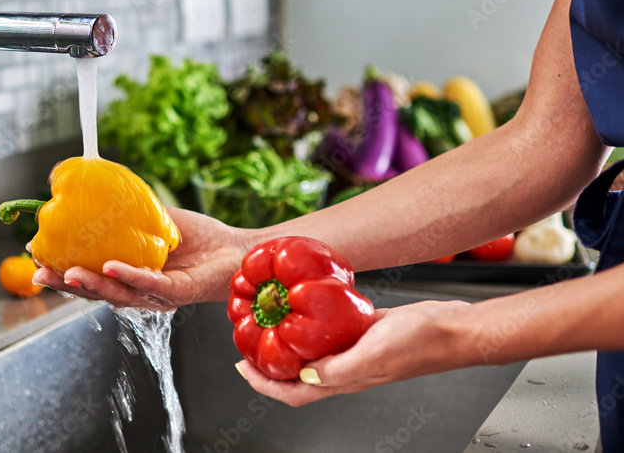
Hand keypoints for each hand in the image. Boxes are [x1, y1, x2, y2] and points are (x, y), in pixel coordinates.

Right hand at [30, 207, 251, 310]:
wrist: (238, 249)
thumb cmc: (198, 237)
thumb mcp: (155, 220)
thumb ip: (128, 212)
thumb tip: (95, 184)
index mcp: (129, 276)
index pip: (90, 275)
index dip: (62, 268)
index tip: (36, 254)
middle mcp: (139, 290)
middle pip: (96, 291)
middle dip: (66, 284)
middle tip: (39, 272)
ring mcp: (157, 295)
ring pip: (118, 293)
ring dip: (90, 284)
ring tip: (66, 273)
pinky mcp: (177, 293)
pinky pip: (148, 284)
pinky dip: (127, 275)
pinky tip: (108, 266)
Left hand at [236, 299, 471, 405]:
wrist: (454, 327)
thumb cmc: (422, 343)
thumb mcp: (374, 353)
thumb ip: (340, 369)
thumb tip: (306, 375)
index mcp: (344, 381)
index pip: (293, 393)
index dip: (263, 384)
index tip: (241, 366)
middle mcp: (346, 369)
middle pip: (296, 375)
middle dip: (268, 363)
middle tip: (248, 340)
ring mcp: (354, 351)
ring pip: (311, 352)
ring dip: (288, 341)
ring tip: (269, 320)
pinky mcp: (364, 332)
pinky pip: (331, 331)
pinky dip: (314, 322)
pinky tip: (307, 303)